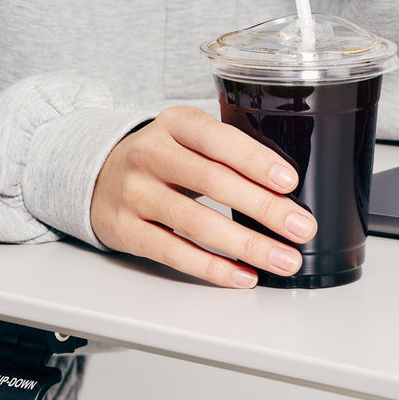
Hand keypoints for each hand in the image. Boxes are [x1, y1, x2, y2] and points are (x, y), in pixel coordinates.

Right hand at [90, 107, 316, 287]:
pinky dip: (213, 267)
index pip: (218, 140)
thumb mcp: (186, 138)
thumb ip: (226, 152)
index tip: (289, 182)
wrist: (97, 177)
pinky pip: (175, 253)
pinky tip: (243, 275)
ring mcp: (135, 194)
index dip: (255, 161)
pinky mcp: (126, 230)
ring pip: (197, 224)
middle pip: (214, 183)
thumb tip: (287, 190)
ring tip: (284, 260)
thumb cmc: (162, 159)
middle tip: (301, 228)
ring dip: (248, 245)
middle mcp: (151, 154)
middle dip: (264, 208)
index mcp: (174, 124)